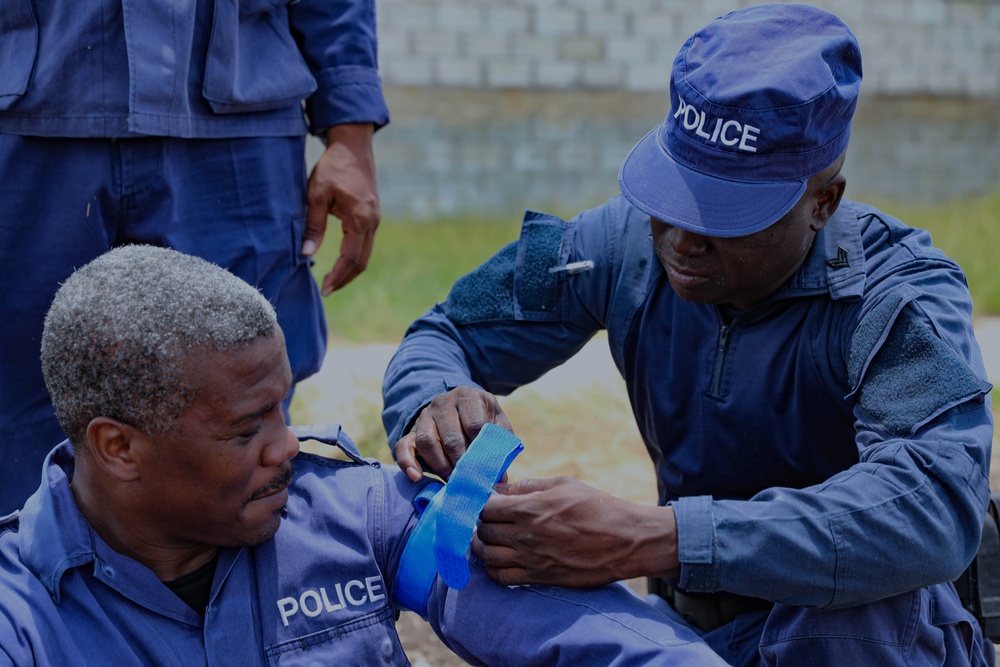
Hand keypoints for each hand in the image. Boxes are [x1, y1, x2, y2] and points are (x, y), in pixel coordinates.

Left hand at [303, 123, 379, 293]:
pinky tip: (340, 262)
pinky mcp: (372, 216)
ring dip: (350, 270)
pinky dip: (354, 257)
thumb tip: (305, 253)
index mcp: (360, 218)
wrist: (353, 146)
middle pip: (362, 262)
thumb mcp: (316, 194)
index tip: (324, 289)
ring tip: (332, 280)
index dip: (337, 276)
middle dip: (345, 279)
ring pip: (365, 254)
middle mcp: (372, 222)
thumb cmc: (333, 167)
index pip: (351, 257)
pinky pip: (365, 244)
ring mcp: (375, 219)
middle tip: (327, 290)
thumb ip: (313, 225)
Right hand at [395, 387, 512, 481]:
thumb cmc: (481, 418)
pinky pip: (403, 446)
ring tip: (451, 480)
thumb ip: (500, 443)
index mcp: (468, 396)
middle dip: (461, 463)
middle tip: (469, 480)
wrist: (457, 406)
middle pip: (451, 437)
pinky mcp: (411, 430)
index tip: (486, 470)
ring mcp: (425, 415)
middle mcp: (443, 402)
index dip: (480, 450)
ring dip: (440, 466)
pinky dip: (408, 463)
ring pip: (427, 442)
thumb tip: (499, 478)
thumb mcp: (495, 422)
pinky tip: (417, 477)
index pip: (474, 425)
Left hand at [472, 477, 679, 587]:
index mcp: (529, 509)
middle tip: (490, 520)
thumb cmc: (597, 507)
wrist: (625, 540)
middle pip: (483, 532)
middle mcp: (525, 536)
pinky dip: (494, 569)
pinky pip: (503, 578)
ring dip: (483, 547)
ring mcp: (531, 560)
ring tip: (490, 540)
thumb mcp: (563, 485)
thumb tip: (503, 489)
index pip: (485, 508)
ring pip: (487, 557)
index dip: (481, 503)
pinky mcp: (540, 578)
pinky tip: (500, 560)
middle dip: (481, 524)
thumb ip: (529, 486)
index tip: (487, 501)